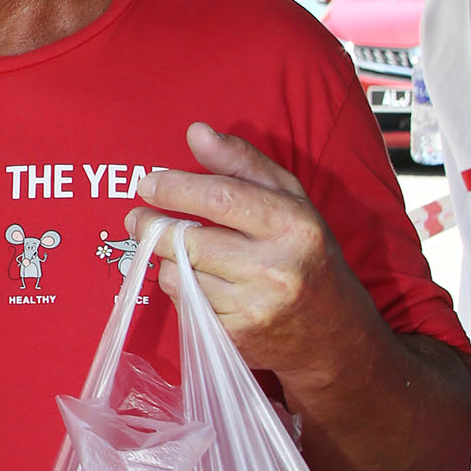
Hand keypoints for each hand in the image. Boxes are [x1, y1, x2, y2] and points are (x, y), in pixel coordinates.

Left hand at [126, 122, 377, 385]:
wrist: (332, 332)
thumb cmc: (305, 253)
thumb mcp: (289, 200)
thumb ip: (242, 163)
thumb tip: (196, 133)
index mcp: (294, 225)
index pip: (222, 198)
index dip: (177, 188)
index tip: (148, 183)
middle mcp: (276, 268)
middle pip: (191, 241)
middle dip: (154, 226)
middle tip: (138, 217)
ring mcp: (254, 308)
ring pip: (181, 274)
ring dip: (169, 259)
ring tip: (181, 251)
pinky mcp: (234, 338)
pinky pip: (185, 303)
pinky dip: (181, 288)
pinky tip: (199, 281)